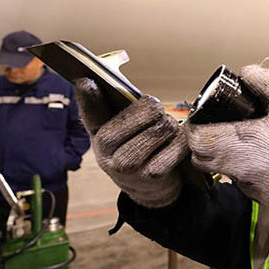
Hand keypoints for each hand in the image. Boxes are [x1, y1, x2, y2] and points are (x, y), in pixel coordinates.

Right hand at [74, 78, 186, 207]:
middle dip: (156, 109)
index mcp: (96, 132)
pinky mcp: (152, 174)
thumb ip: (108, 106)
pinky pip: (179, 144)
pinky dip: (181, 141)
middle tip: (154, 116)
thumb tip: (90, 80)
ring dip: (170, 125)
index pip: (90, 110)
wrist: (146, 189)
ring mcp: (128, 165)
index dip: (89, 96)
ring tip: (162, 132)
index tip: (87, 81)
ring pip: (165, 126)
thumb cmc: (132, 147)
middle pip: (148, 111)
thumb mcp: (116, 130)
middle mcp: (106, 150)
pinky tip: (172, 146)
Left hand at [185, 65, 268, 205]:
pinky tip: (260, 156)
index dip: (195, 125)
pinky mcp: (258, 195)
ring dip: (221, 155)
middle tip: (217, 126)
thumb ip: (265, 82)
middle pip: (200, 157)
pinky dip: (241, 168)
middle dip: (203, 141)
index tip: (204, 116)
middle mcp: (236, 166)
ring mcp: (246, 184)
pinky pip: (239, 180)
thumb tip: (246, 73)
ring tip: (241, 139)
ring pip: (219, 170)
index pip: (196, 138)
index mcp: (238, 142)